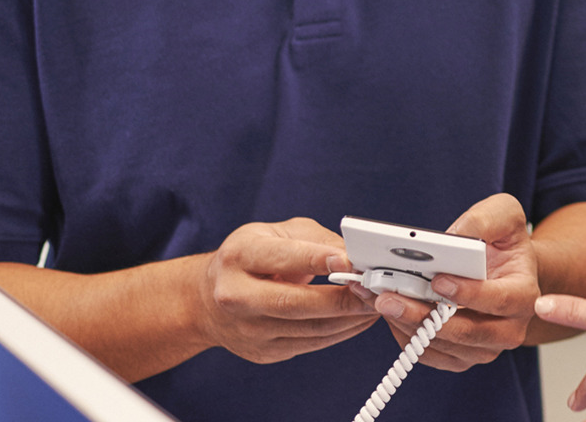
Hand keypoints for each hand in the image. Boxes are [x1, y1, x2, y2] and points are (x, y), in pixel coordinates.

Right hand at [191, 217, 378, 363]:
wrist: (207, 300)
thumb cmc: (250, 258)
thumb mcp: (275, 233)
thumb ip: (315, 240)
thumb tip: (355, 255)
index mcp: (238, 256)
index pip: (282, 258)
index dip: (319, 260)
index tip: (351, 261)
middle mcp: (236, 295)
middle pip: (296, 303)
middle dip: (343, 298)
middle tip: (376, 289)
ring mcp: (248, 330)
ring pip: (309, 329)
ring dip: (351, 318)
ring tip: (378, 303)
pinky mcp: (264, 352)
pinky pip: (312, 344)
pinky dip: (342, 332)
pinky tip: (360, 319)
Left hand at [360, 193, 540, 371]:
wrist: (501, 271)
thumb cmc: (503, 245)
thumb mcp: (505, 215)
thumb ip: (487, 219)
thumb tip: (457, 235)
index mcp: (524, 294)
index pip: (500, 300)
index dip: (468, 293)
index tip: (437, 280)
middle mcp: (509, 328)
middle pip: (466, 332)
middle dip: (424, 316)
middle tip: (389, 297)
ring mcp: (484, 348)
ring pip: (443, 346)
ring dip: (407, 325)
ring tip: (381, 301)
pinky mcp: (460, 357)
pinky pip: (429, 354)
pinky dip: (404, 336)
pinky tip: (388, 313)